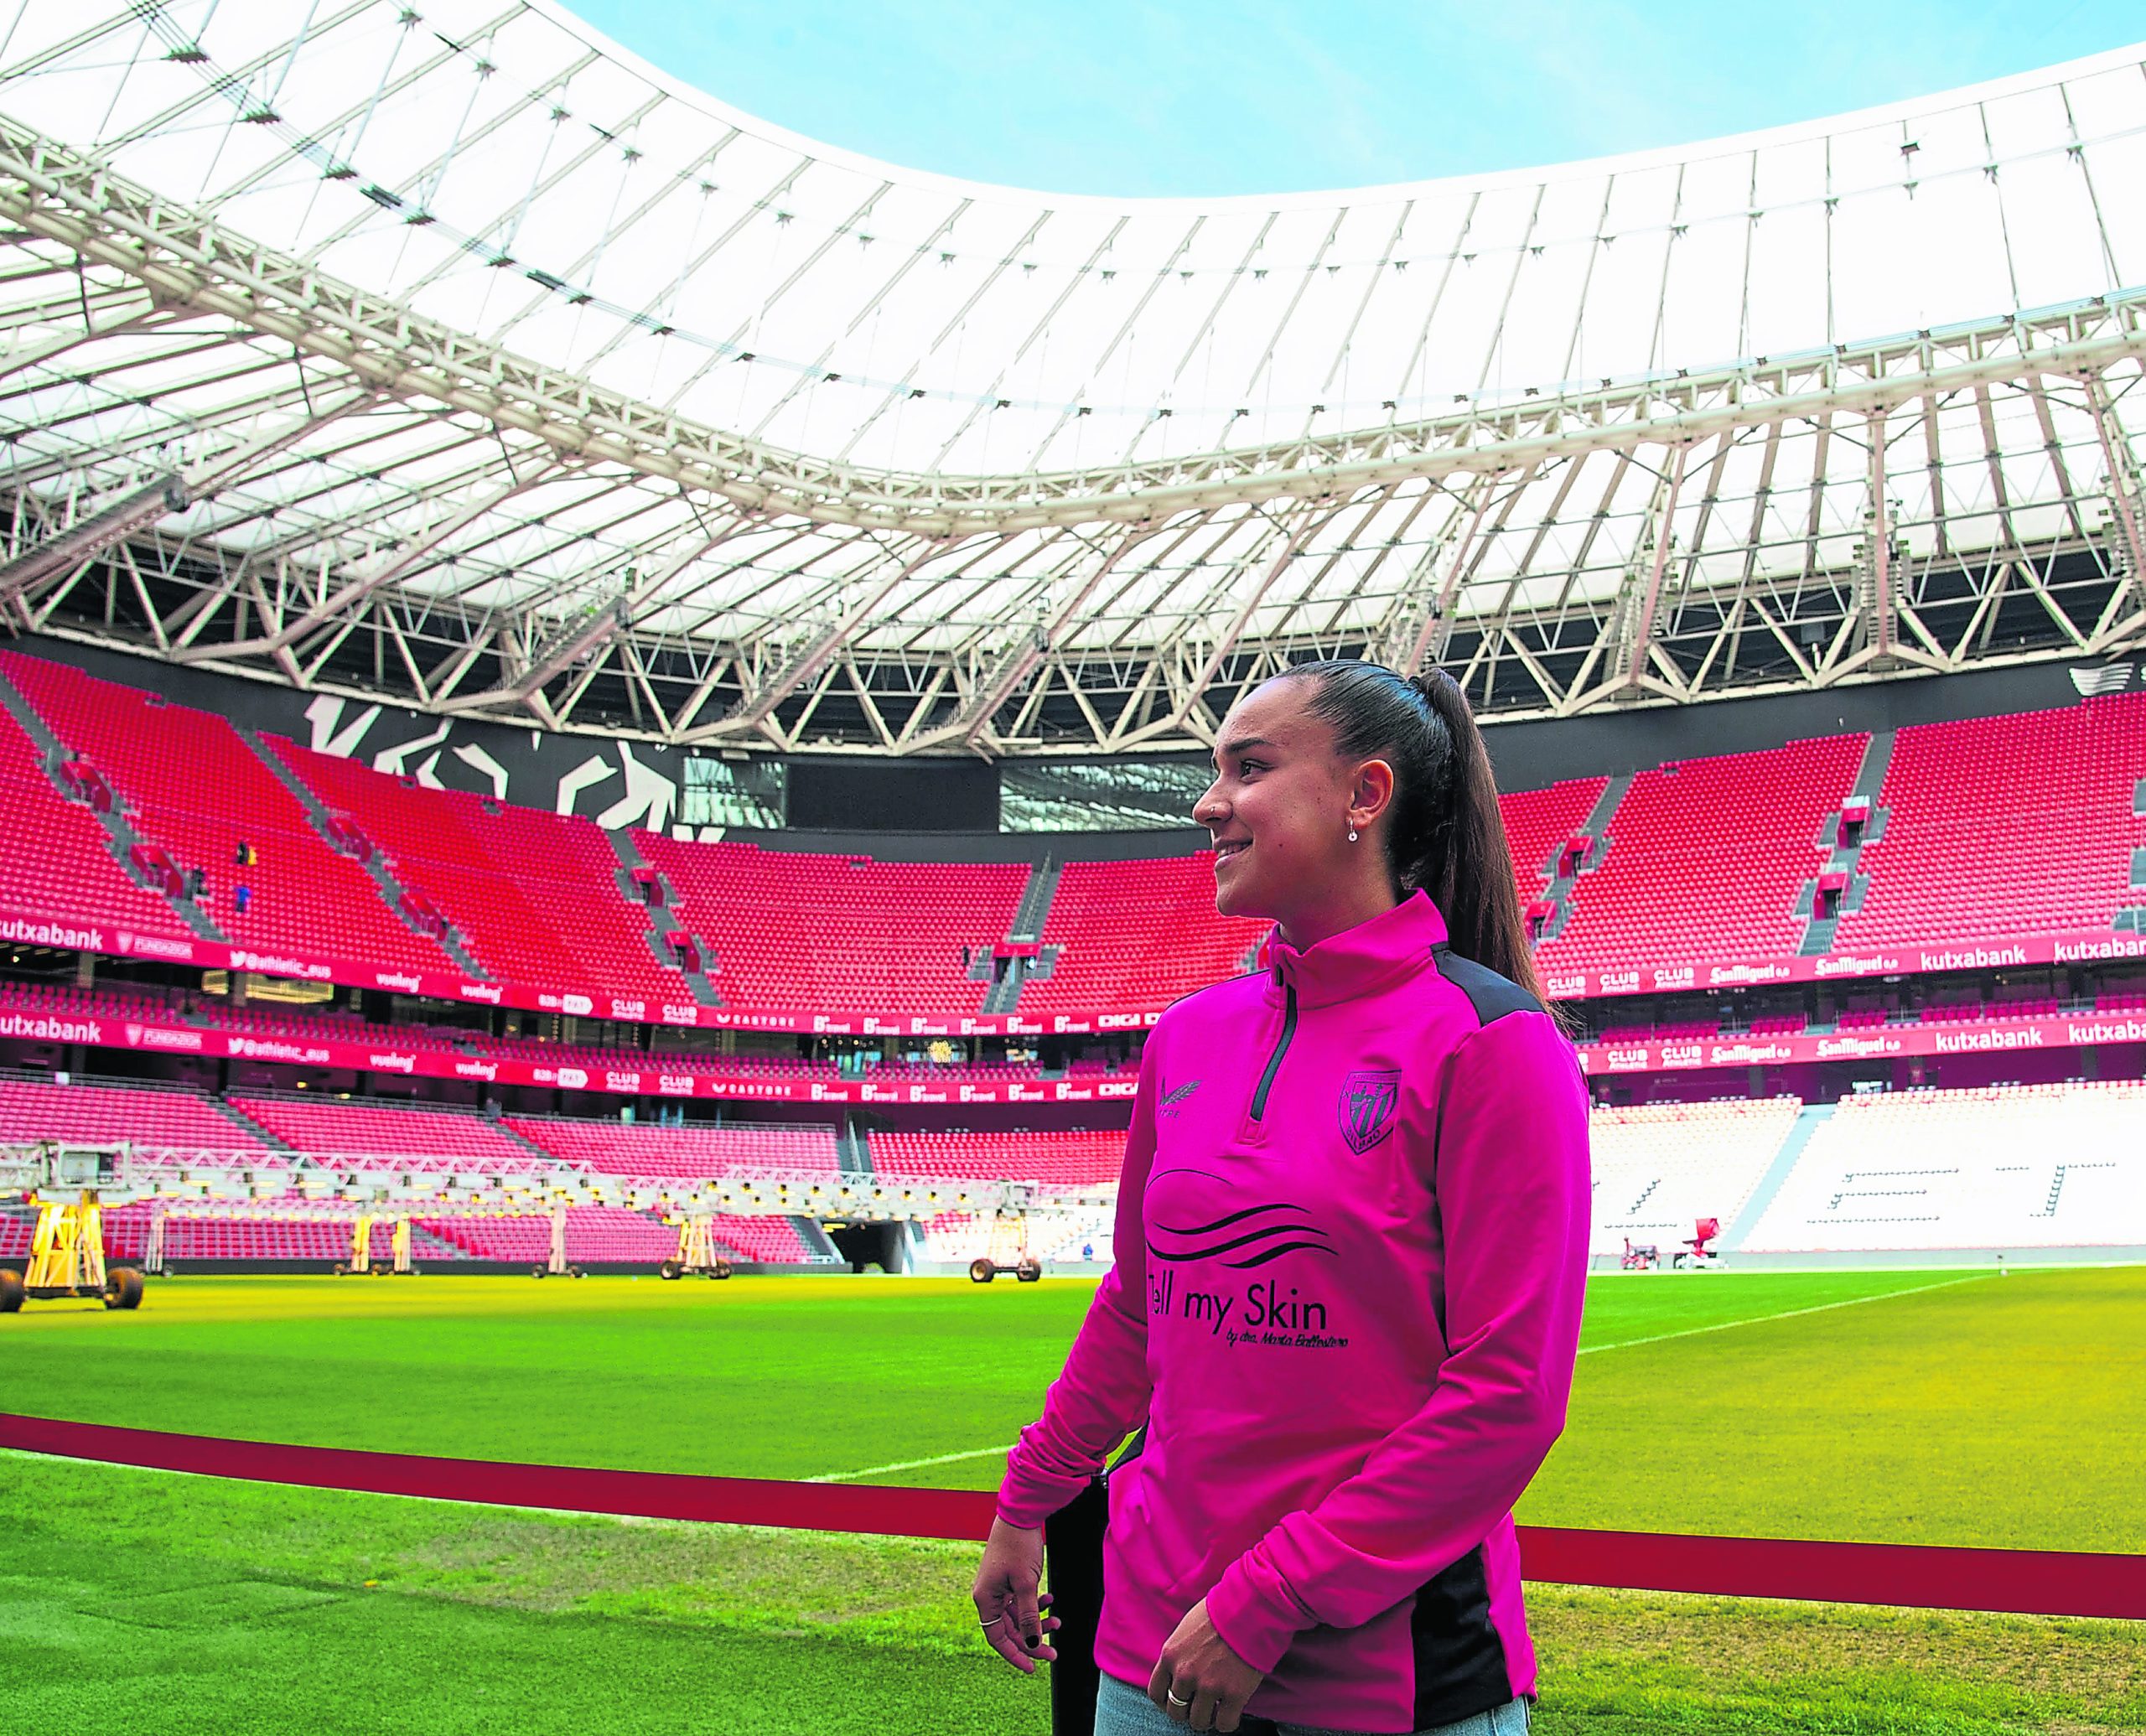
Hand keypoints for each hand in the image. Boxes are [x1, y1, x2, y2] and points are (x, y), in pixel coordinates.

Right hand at [972, 1515, 1062, 1673]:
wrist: (1020, 1514)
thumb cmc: (1018, 1545)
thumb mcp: (1026, 1584)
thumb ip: (1029, 1616)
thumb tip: (1032, 1645)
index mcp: (985, 1599)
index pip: (997, 1638)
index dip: (1015, 1655)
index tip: (1032, 1668)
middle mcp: (988, 1596)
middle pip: (1010, 1630)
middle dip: (1033, 1640)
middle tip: (1054, 1651)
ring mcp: (998, 1588)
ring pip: (1018, 1616)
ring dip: (1038, 1621)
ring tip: (1058, 1621)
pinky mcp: (1008, 1580)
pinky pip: (1021, 1601)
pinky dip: (1036, 1604)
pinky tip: (1050, 1600)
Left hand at [1148, 1596, 1264, 1730]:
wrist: (1249, 1606)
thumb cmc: (1220, 1610)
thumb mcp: (1186, 1627)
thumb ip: (1179, 1652)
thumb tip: (1178, 1668)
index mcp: (1170, 1655)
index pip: (1156, 1693)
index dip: (1166, 1700)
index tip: (1178, 1699)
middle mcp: (1184, 1674)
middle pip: (1176, 1711)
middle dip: (1187, 1709)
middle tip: (1199, 1704)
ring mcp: (1209, 1686)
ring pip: (1198, 1721)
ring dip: (1206, 1718)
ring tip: (1216, 1709)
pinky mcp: (1234, 1694)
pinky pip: (1224, 1724)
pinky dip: (1227, 1722)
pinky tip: (1231, 1712)